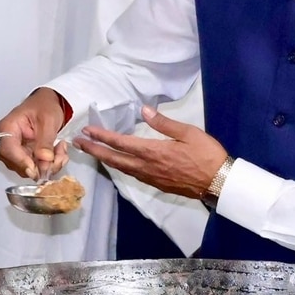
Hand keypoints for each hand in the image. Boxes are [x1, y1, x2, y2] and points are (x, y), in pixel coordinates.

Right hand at [0, 88, 68, 180]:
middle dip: (38, 166)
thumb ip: (45, 141)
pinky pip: (36, 168)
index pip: (7, 150)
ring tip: (60, 152)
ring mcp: (17, 150)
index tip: (35, 168)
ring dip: (47, 166)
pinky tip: (58, 153)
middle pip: (16, 163)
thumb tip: (44, 159)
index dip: (21, 162)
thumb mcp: (48, 120)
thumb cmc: (44, 105)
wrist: (49, 104)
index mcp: (8, 127)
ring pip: (28, 169)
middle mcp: (8, 141)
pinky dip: (49, 165)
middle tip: (56, 159)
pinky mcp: (26, 156)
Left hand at [71, 106, 225, 198]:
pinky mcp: (156, 184)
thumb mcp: (188, 132)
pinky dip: (119, 167)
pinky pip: (131, 174)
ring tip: (92, 152)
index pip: (121, 143)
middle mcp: (147, 167)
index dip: (102, 137)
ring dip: (104, 159)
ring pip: (121, 168)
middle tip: (77, 144)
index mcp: (153, 152)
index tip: (87, 132)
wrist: (218, 182)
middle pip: (114, 159)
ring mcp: (150, 177)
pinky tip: (116, 163)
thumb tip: (143, 111)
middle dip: (94, 151)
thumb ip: (164, 123)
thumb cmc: (206, 154)